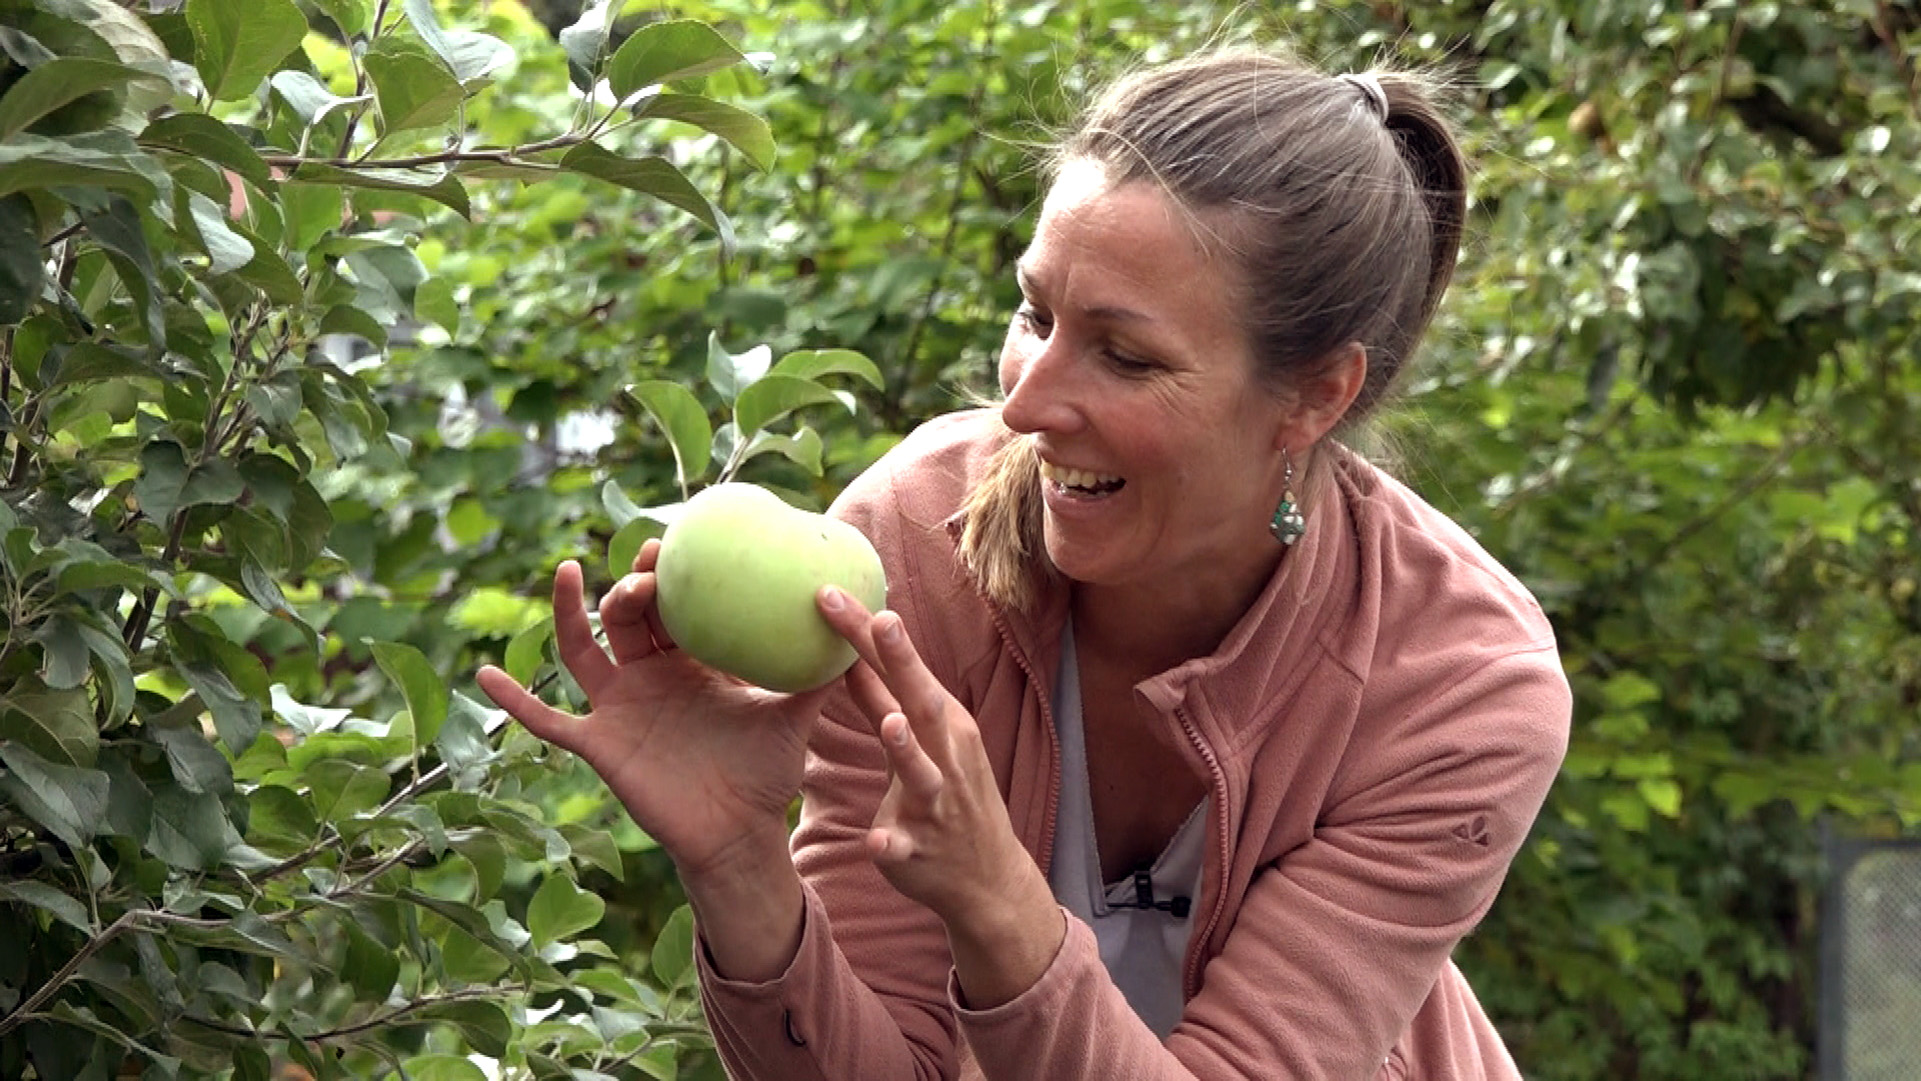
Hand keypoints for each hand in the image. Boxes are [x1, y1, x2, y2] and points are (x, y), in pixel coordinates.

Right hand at [477, 541, 827, 880]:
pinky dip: (515, 700)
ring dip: (571, 612)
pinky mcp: (599, 744)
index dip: (669, 575)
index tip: (673, 545)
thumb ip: (822, 672)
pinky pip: (548, 720)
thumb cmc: (768, 773)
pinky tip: (483, 674)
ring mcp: (620, 708)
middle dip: (630, 585)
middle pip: (627, 617)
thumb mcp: (797, 714)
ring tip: (567, 572)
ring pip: (584, 650)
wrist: (740, 834)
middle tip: (643, 564)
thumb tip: (862, 620)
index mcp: (693, 662)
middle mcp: (651, 676)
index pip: (674, 606)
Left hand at [819, 590, 1044, 926]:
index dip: (868, 632)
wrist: (986, 878)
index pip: (900, 669)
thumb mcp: (919, 740)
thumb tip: (848, 651)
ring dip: (908, 748)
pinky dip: (892, 843)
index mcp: (941, 723)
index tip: (831, 591)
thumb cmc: (948, 793)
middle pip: (919, 703)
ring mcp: (936, 805)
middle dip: (901, 663)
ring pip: (922, 773)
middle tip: (882, 620)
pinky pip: (904, 847)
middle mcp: (945, 756)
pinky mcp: (920, 850)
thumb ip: (882, 699)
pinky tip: (878, 841)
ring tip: (891, 722)